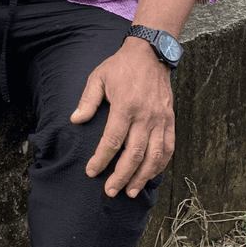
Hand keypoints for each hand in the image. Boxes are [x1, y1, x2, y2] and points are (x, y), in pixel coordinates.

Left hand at [70, 38, 173, 197]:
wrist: (150, 55)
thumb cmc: (121, 67)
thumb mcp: (98, 77)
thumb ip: (87, 100)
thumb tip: (75, 120)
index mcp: (125, 106)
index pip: (113, 141)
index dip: (101, 159)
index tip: (92, 172)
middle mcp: (145, 116)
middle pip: (134, 155)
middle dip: (121, 177)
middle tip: (110, 191)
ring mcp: (160, 120)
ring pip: (153, 157)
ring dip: (142, 177)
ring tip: (131, 192)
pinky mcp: (170, 121)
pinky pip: (168, 149)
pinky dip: (160, 165)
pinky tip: (150, 175)